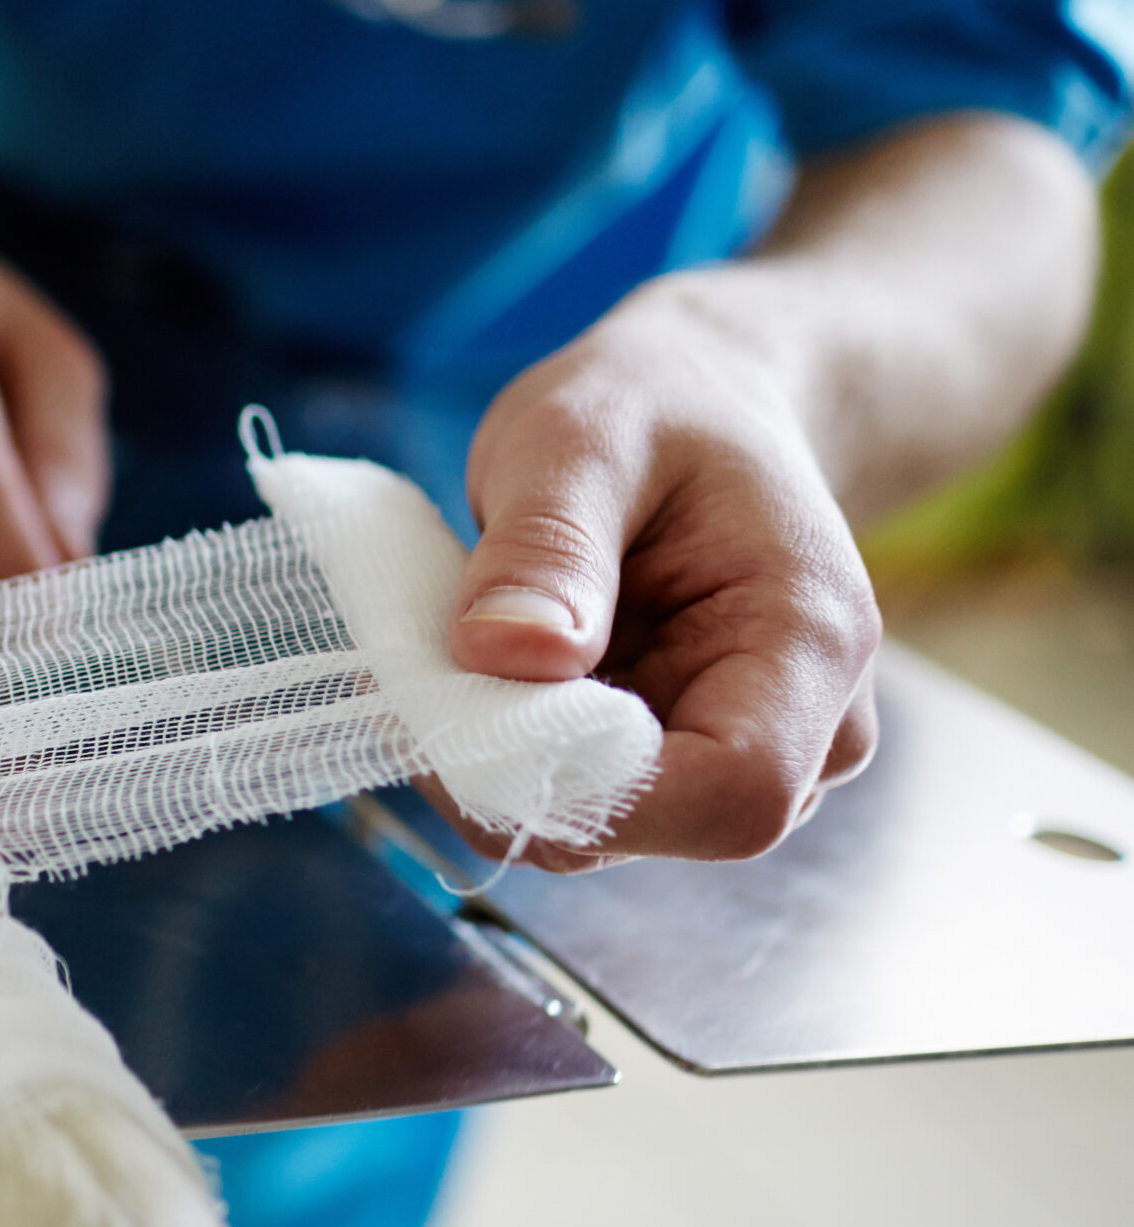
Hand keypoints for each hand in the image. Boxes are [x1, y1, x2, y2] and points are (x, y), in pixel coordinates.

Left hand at [442, 277, 881, 867]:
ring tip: (447, 654)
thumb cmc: (653, 405)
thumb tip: (505, 655)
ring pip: (602, 827)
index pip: (734, 794)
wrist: (695, 399)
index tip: (462, 717)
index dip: (595, 791)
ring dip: (499, 762)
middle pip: (658, 825)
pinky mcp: (676, 761)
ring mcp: (744, 753)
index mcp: (811, 641)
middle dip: (518, 773)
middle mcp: (805, 725)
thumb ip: (550, 545)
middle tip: (414, 677)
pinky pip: (576, 797)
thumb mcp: (580, 437)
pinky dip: (503, 752)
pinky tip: (468, 676)